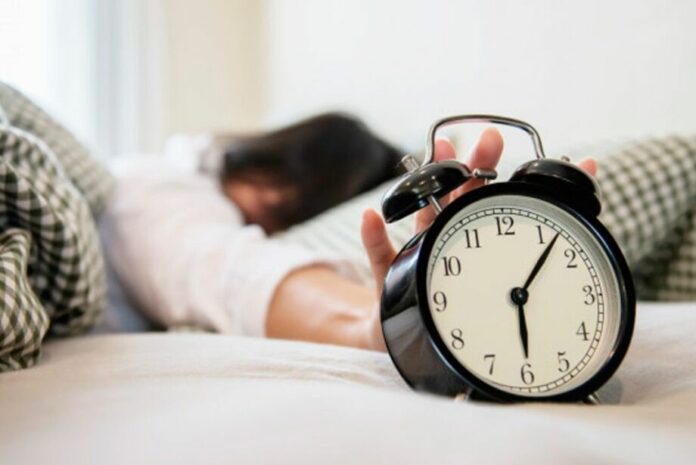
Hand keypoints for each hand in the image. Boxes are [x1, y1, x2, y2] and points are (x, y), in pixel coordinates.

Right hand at [360, 128, 597, 350]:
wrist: (406, 341)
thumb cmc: (450, 317)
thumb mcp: (491, 301)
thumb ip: (526, 271)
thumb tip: (561, 247)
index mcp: (466, 245)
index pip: (480, 201)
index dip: (489, 170)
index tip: (496, 140)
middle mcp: (440, 242)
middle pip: (455, 199)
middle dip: (470, 165)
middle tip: (488, 139)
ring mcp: (412, 257)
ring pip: (421, 216)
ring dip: (426, 183)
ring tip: (433, 155)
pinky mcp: (389, 278)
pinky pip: (380, 256)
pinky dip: (373, 236)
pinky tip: (371, 217)